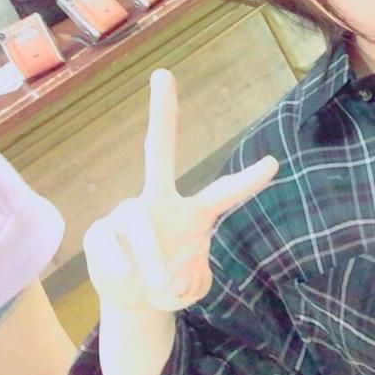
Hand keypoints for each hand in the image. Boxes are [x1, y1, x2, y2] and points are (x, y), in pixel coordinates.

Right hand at [83, 69, 277, 312]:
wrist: (131, 301)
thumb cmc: (167, 284)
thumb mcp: (190, 290)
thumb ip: (194, 282)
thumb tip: (175, 273)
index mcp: (194, 214)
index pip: (223, 193)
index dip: (247, 181)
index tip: (274, 163)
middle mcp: (160, 201)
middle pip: (159, 151)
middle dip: (162, 113)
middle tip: (162, 73)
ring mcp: (127, 212)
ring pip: (138, 221)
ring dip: (152, 258)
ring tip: (157, 284)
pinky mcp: (100, 231)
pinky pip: (112, 243)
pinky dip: (123, 266)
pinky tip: (126, 277)